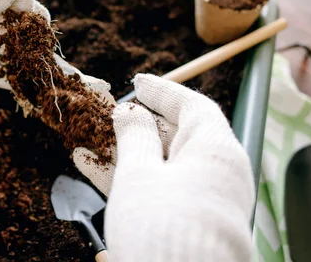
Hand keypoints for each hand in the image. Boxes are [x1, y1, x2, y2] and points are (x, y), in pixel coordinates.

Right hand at [74, 74, 254, 260]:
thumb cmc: (163, 226)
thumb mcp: (140, 173)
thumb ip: (134, 137)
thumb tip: (129, 113)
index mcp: (216, 151)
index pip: (194, 107)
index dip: (164, 92)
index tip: (138, 83)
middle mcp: (218, 175)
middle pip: (180, 137)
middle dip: (141, 126)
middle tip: (112, 117)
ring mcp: (206, 201)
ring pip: (165, 166)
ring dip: (129, 155)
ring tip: (92, 146)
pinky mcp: (191, 224)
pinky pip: (162, 190)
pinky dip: (134, 180)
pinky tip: (98, 174)